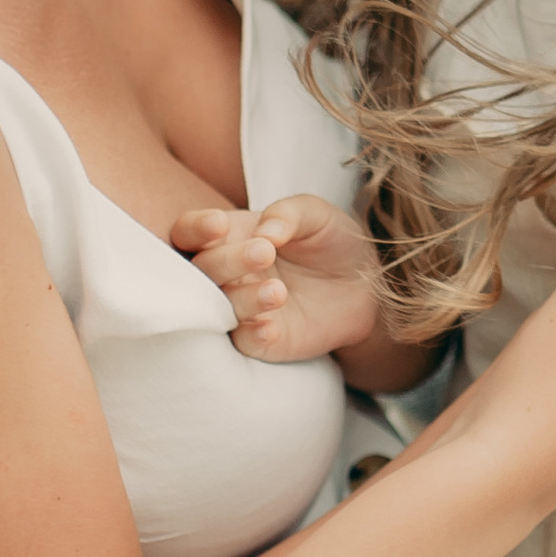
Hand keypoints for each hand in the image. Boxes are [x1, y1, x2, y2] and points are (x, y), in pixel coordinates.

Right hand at [172, 190, 389, 362]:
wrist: (365, 285)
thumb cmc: (331, 241)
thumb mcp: (316, 214)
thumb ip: (288, 214)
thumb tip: (265, 230)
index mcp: (230, 236)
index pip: (190, 232)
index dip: (195, 228)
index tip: (219, 224)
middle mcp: (227, 273)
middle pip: (202, 270)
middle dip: (228, 261)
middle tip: (265, 253)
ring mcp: (240, 307)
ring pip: (218, 308)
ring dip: (244, 299)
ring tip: (279, 291)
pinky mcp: (260, 340)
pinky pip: (243, 342)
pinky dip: (253, 335)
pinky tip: (272, 326)